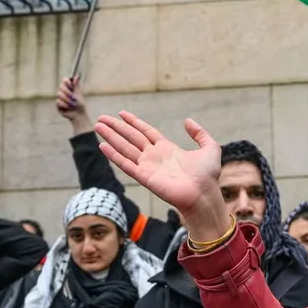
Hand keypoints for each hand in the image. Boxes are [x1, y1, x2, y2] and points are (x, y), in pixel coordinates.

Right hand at [57, 76, 93, 135]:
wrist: (78, 115)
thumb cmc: (80, 105)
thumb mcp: (78, 94)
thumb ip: (76, 86)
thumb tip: (77, 76)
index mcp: (70, 88)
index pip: (65, 80)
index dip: (66, 81)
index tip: (70, 84)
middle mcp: (64, 92)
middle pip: (61, 86)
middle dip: (67, 92)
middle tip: (73, 97)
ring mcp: (60, 98)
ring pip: (59, 94)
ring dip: (67, 99)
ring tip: (72, 104)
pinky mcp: (58, 104)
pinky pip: (58, 101)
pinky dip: (64, 104)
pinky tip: (68, 107)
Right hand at [95, 113, 230, 241]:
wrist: (204, 194)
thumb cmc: (207, 176)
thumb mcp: (210, 148)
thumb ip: (200, 134)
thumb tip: (188, 121)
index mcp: (167, 149)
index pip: (146, 132)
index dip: (134, 122)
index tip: (121, 114)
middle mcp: (154, 157)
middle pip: (131, 138)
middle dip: (117, 127)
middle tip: (102, 118)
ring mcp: (148, 166)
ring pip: (125, 148)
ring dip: (111, 137)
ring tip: (98, 126)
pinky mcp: (144, 177)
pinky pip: (125, 164)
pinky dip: (113, 155)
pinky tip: (102, 145)